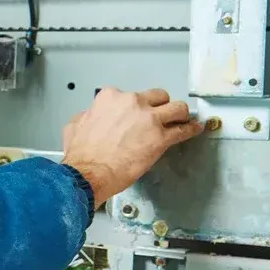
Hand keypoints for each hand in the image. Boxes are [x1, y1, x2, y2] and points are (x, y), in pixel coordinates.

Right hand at [62, 88, 204, 208]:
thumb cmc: (81, 154)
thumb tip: (89, 116)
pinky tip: (194, 129)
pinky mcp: (161, 139)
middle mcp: (132, 103)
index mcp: (111, 98)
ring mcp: (149, 120)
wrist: (88, 173)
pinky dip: (190, 129)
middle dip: (160, 106)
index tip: (135, 115)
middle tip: (160, 117)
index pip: (129, 95)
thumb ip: (86, 116)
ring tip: (181, 120)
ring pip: (176, 108)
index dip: (134, 107)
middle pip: (158, 96)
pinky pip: (183, 130)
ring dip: (179, 114)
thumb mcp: (74, 126)